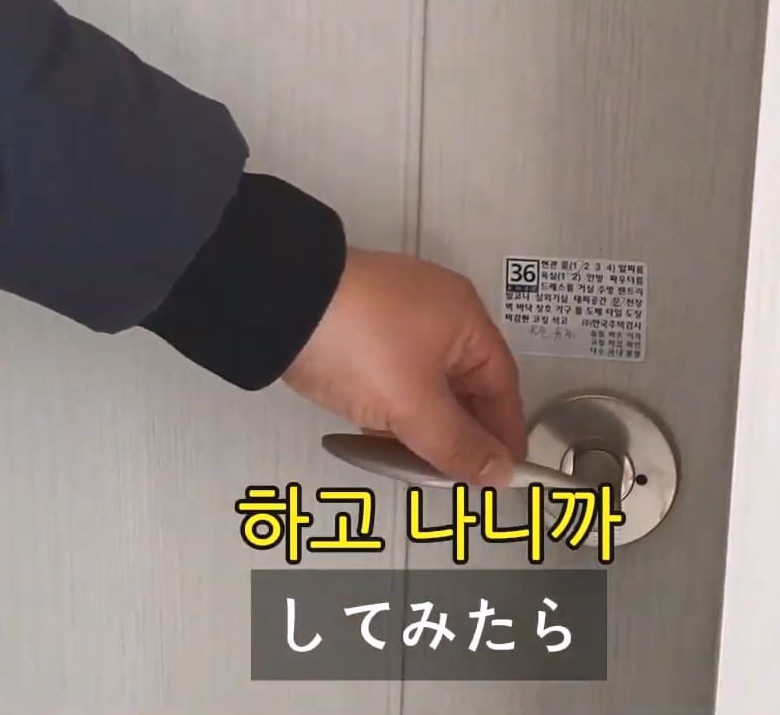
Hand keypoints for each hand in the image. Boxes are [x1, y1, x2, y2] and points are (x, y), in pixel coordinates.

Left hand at [280, 247, 526, 486]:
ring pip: (425, 387)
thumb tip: (499, 473)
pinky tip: (378, 437)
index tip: (501, 475)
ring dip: (421, 426)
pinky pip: (393, 378)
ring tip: (408, 462)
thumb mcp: (413, 405)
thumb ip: (458, 446)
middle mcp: (438, 313)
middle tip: (450, 476)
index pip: (502, 386)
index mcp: (465, 320)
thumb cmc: (357, 343)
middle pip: (464, 388)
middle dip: (457, 434)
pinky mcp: (361, 330)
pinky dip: (392, 409)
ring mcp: (396, 320)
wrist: (275, 304)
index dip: (503, 434)